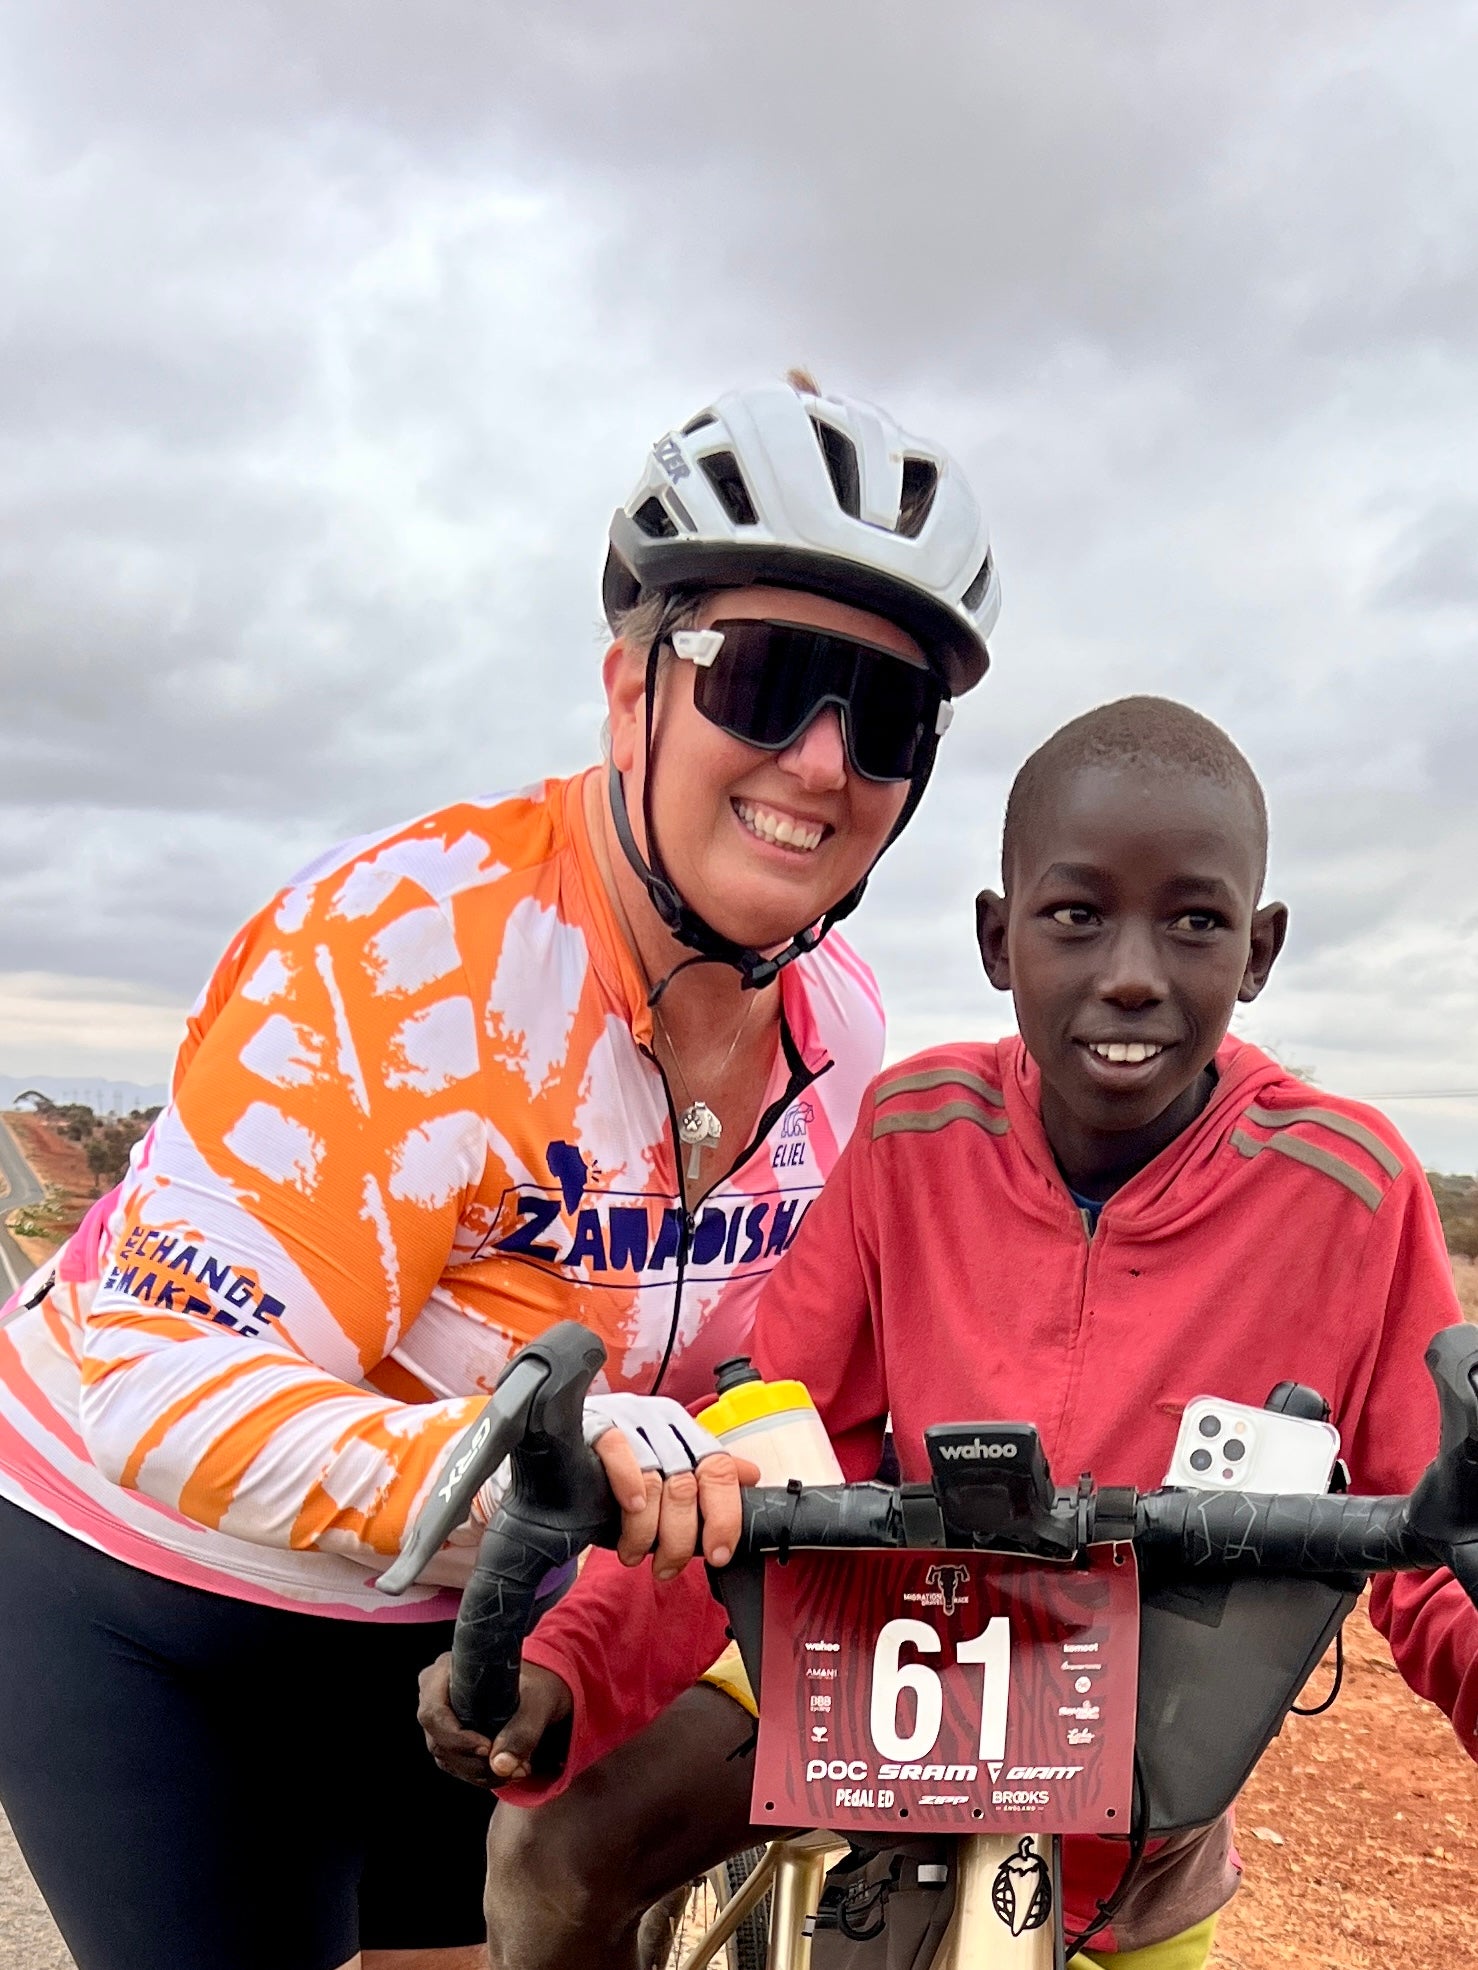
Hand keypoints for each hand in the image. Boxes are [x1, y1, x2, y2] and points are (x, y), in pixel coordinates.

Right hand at [417, 1650, 573, 1787]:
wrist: (543, 1690)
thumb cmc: (540, 1682)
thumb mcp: (538, 1700)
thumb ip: (523, 1730)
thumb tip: (500, 1765)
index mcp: (447, 1671)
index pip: (433, 1713)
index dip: (456, 1738)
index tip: (489, 1749)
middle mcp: (436, 1694)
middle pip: (439, 1742)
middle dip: (476, 1763)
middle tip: (514, 1769)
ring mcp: (441, 1719)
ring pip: (448, 1760)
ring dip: (482, 1774)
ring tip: (519, 1769)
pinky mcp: (451, 1740)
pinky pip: (457, 1766)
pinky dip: (482, 1776)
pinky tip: (508, 1771)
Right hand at [583, 1392, 758, 1578]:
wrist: (567, 1431)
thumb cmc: (625, 1458)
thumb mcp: (670, 1464)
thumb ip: (707, 1473)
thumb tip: (751, 1477)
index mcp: (687, 1434)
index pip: (720, 1470)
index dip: (724, 1517)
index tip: (718, 1554)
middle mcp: (664, 1425)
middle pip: (687, 1486)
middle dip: (678, 1539)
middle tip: (667, 1567)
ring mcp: (630, 1422)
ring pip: (654, 1482)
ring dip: (644, 1532)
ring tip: (634, 1554)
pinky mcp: (597, 1425)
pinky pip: (617, 1451)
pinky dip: (627, 1485)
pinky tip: (628, 1510)